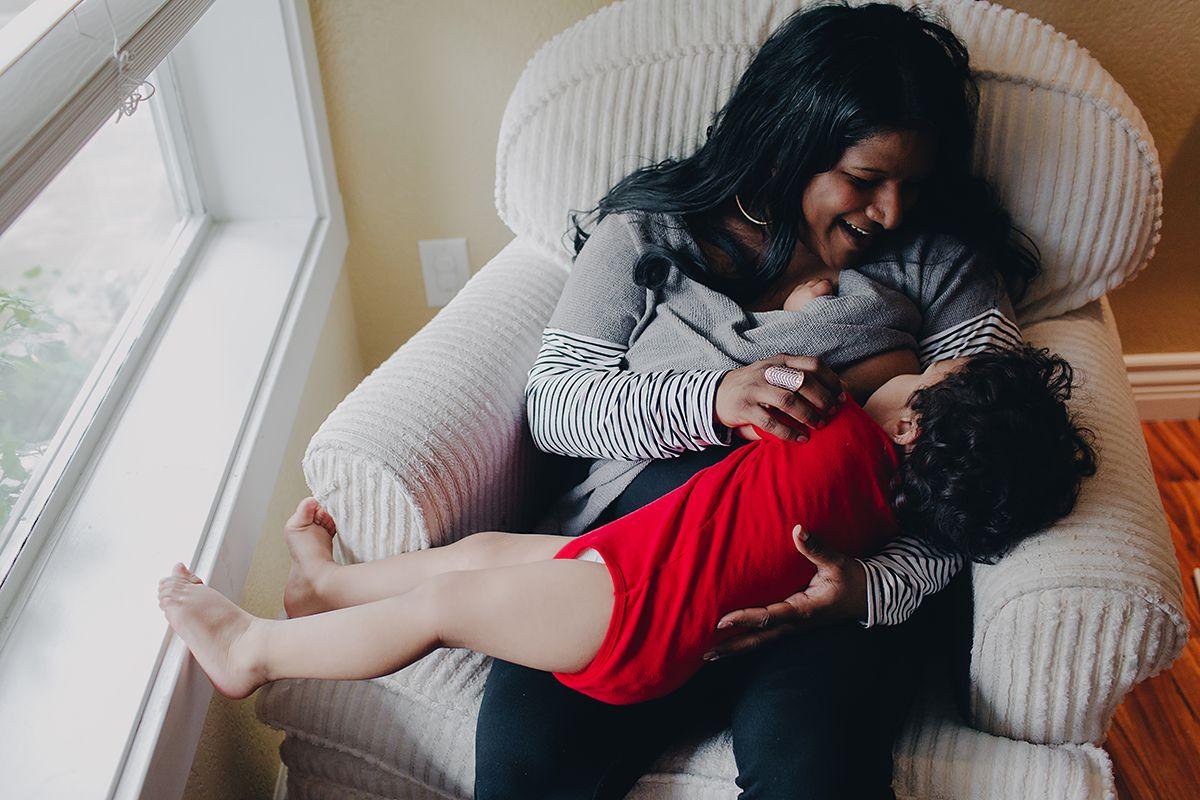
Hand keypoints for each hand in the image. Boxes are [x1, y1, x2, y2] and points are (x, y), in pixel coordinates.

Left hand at [703, 526, 867, 660]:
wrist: (869, 596)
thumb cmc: (852, 578)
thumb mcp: (836, 562)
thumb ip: (816, 548)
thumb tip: (798, 529)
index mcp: (804, 610)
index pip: (769, 617)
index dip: (745, 619)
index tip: (721, 621)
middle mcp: (796, 623)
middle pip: (760, 639)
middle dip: (734, 646)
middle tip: (706, 654)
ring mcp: (795, 627)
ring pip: (762, 640)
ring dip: (738, 647)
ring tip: (710, 654)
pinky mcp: (794, 624)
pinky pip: (768, 634)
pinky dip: (749, 639)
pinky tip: (732, 641)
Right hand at [715, 355, 843, 442]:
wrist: (718, 393)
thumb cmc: (757, 386)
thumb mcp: (777, 373)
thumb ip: (801, 378)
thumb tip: (840, 391)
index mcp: (780, 361)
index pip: (813, 364)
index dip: (831, 380)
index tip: (842, 396)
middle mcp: (768, 371)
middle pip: (803, 382)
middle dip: (823, 399)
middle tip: (832, 414)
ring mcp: (754, 389)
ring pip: (788, 400)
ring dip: (808, 415)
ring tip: (818, 426)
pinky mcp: (744, 408)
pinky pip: (769, 422)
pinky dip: (788, 432)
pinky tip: (800, 439)